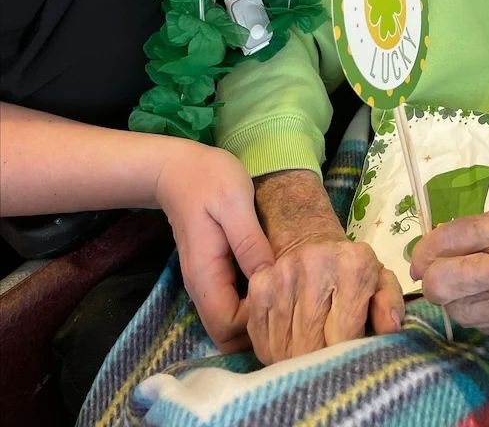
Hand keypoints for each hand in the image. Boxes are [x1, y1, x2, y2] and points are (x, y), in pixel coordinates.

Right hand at [155, 142, 274, 353]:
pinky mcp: (215, 274)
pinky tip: (275, 280)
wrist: (179, 170)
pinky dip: (253, 302)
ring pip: (231, 323)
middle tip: (290, 298)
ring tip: (287, 290)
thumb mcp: (235, 203)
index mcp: (205, 276)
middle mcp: (202, 289)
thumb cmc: (209, 181)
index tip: (283, 295)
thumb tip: (271, 280)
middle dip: (259, 327)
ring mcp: (207, 283)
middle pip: (228, 335)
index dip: (257, 321)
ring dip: (258, 316)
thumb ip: (250, 243)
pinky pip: (233, 304)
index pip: (228, 328)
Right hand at [245, 169, 404, 363]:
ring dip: (296, 360)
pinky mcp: (258, 286)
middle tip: (329, 360)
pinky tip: (290, 340)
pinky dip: (274, 351)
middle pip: (312, 347)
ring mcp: (282, 275)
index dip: (347, 355)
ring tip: (311, 349)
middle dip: (321, 363)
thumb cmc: (353, 272)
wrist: (312, 242)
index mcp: (354, 264)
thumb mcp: (380, 282)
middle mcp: (314, 264)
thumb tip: (391, 328)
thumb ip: (389, 304)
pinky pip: (262, 339)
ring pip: (284, 349)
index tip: (350, 357)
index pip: (346, 334)